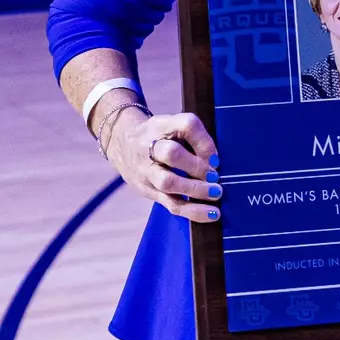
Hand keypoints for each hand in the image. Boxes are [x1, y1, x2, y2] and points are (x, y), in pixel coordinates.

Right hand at [106, 109, 221, 222]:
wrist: (122, 146)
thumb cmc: (159, 136)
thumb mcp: (171, 125)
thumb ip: (194, 137)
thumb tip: (217, 162)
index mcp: (161, 125)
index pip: (186, 125)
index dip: (204, 141)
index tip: (216, 157)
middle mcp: (150, 147)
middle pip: (171, 154)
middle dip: (196, 166)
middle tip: (215, 175)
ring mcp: (147, 171)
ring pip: (169, 183)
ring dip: (196, 190)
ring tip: (217, 193)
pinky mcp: (149, 191)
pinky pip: (171, 204)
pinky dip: (193, 211)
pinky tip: (211, 214)